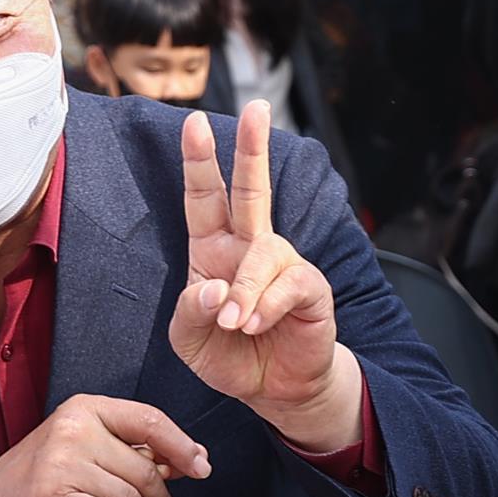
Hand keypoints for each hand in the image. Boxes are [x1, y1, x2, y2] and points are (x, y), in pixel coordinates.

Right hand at [0, 393, 208, 496]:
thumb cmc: (49, 473)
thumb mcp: (87, 445)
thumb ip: (134, 447)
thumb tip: (193, 457)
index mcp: (86, 408)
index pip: (150, 420)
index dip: (182, 446)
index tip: (202, 468)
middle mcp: (74, 429)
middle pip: (146, 468)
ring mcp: (63, 463)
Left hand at [168, 102, 362, 452]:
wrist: (274, 389)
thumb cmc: (229, 355)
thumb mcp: (188, 339)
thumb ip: (190, 311)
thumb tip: (216, 289)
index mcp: (213, 249)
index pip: (203, 198)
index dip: (198, 162)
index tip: (193, 122)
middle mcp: (248, 247)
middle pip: (250, 189)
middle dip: (251, 148)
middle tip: (256, 107)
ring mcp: (281, 265)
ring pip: (262, 253)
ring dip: (244, 290)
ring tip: (236, 324)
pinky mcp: (309, 288)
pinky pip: (287, 285)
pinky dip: (265, 307)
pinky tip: (256, 325)